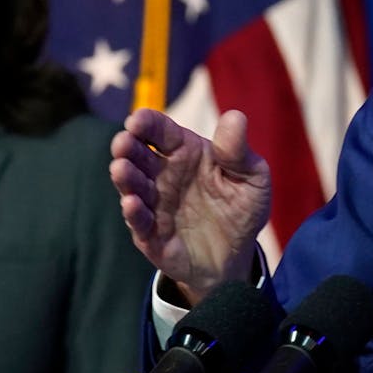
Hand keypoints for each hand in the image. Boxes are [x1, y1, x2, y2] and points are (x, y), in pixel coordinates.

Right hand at [110, 108, 271, 303]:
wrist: (238, 255)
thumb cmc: (242, 208)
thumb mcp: (252, 177)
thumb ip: (239, 151)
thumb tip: (235, 116)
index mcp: (186, 152)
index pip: (161, 132)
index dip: (147, 123)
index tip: (137, 119)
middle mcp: (164, 175)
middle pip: (138, 155)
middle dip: (127, 147)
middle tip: (123, 142)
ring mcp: (155, 205)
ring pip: (133, 187)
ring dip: (125, 177)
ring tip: (120, 168)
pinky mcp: (152, 236)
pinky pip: (139, 223)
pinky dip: (134, 213)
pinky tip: (131, 203)